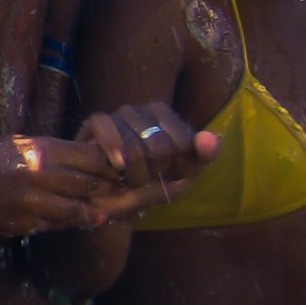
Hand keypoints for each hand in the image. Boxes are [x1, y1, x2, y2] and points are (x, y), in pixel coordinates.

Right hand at [0, 135, 139, 233]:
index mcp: (40, 150)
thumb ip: (56, 151)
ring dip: (89, 209)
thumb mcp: (21, 143)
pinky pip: (56, 225)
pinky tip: (64, 214)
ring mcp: (31, 204)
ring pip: (79, 211)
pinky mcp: (22, 224)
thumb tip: (95, 159)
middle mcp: (39, 176)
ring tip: (95, 206)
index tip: (116, 168)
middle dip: (104, 188)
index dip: (110, 165)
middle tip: (114, 190)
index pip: (94, 158)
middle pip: (91, 185)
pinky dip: (64, 221)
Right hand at [74, 104, 217, 218]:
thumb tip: (207, 137)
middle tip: (147, 183)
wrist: (113, 194)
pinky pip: (106, 129)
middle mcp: (147, 110)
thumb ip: (202, 157)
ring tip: (130, 182)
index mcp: (173, 119)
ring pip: (134, 147)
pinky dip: (113, 149)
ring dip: (133, 173)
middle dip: (154, 173)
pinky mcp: (98, 121)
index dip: (176, 168)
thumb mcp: (183, 174)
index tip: (168, 176)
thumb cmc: (151, 181)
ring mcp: (121, 114)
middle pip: (159, 147)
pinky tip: (118, 166)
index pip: (183, 143)